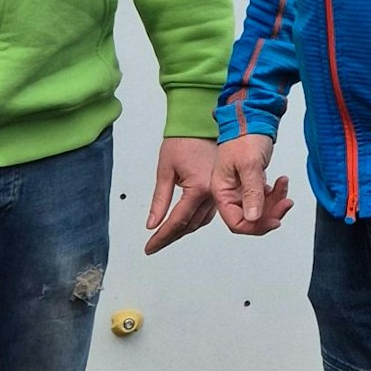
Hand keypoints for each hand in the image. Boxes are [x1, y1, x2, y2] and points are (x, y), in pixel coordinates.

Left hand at [144, 137, 218, 253]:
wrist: (199, 123)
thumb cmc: (182, 140)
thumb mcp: (165, 170)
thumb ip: (160, 200)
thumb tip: (152, 223)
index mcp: (198, 188)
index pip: (177, 221)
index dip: (161, 237)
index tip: (150, 247)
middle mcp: (212, 193)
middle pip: (190, 225)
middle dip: (170, 237)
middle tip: (154, 245)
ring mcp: (219, 192)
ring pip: (200, 222)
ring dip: (183, 231)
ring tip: (165, 237)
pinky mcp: (220, 189)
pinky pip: (208, 212)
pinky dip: (194, 220)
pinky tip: (184, 223)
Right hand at [211, 133, 293, 235]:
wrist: (252, 117)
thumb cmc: (245, 136)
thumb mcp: (249, 165)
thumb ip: (251, 193)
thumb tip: (253, 219)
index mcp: (222, 191)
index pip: (236, 222)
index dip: (256, 226)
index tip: (274, 221)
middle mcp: (229, 193)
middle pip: (250, 218)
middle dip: (270, 213)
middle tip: (285, 203)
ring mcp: (241, 188)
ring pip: (260, 209)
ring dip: (276, 202)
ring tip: (283, 186)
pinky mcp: (251, 183)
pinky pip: (265, 197)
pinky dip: (276, 193)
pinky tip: (281, 182)